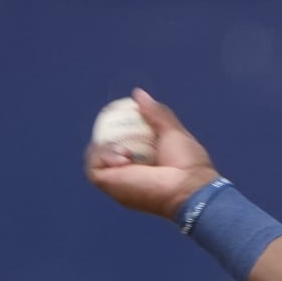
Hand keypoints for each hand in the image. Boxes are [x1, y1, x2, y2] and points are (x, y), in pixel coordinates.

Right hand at [84, 88, 221, 218]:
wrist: (188, 186)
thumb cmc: (188, 165)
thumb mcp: (172, 132)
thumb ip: (156, 114)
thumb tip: (138, 93)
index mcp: (143, 162)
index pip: (121, 140)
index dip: (119, 127)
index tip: (124, 114)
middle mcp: (128, 173)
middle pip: (104, 145)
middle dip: (110, 134)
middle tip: (121, 128)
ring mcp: (117, 180)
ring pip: (96, 154)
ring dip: (108, 147)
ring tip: (128, 154)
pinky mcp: (108, 185)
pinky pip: (93, 165)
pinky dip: (104, 156)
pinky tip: (124, 160)